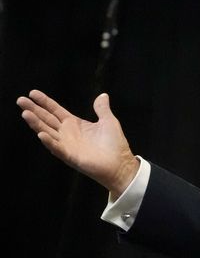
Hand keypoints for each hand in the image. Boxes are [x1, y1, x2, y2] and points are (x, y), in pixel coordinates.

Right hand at [17, 90, 138, 195]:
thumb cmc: (115, 144)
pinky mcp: (70, 156)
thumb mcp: (109, 121)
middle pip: (46, 119)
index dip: (45, 102)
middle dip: (34, 110)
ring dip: (36, 123)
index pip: (55, 110)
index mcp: (74, 124)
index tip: (32, 93)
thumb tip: (102, 95)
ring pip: (47, 131)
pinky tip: (41, 134)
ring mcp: (67, 145)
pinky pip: (57, 148)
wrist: (121, 164)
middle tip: (20, 100)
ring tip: (25, 113)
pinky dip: (49, 141)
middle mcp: (67, 134)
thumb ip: (102, 109)